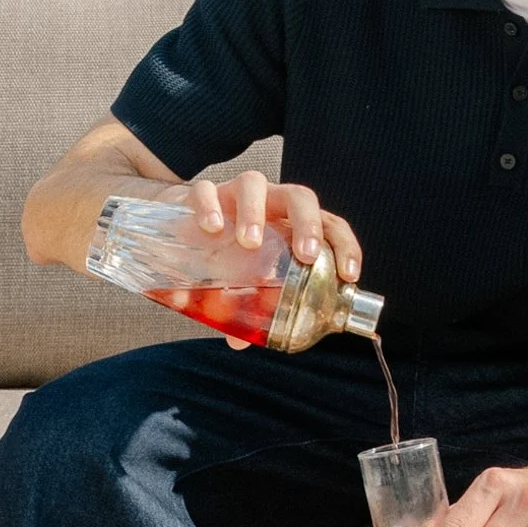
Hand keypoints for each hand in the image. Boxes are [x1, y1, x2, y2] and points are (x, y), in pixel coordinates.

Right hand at [185, 171, 361, 348]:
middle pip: (299, 197)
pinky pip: (205, 190)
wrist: (178, 219)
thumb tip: (239, 341)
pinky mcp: (199, 194)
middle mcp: (268, 201)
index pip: (329, 224)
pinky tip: (211, 228)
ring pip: (253, 185)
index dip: (345, 246)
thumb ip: (245, 303)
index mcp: (288, 221)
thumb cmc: (225, 247)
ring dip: (255, 213)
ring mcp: (234, 193)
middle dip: (308, 224)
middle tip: (306, 256)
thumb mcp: (242, 274)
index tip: (349, 275)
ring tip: (249, 242)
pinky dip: (209, 206)